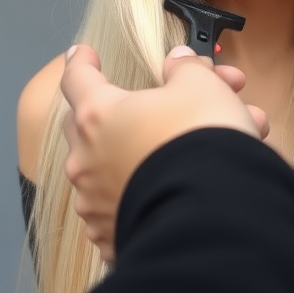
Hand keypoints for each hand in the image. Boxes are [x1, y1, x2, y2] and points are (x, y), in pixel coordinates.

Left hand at [61, 45, 270, 259]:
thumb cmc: (201, 138)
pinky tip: (182, 191)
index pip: (77, 78)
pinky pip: (129, 207)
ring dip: (153, 155)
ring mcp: (96, 204)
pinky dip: (153, 194)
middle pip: (87, 126)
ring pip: (119, 168)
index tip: (83, 54)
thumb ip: (186, 69)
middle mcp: (87, 160)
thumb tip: (180, 63)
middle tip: (156, 107)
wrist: (216, 215)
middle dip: (121, 113)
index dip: (82, 62)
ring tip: (200, 153)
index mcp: (98, 115)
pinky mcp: (114, 238)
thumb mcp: (202, 87)